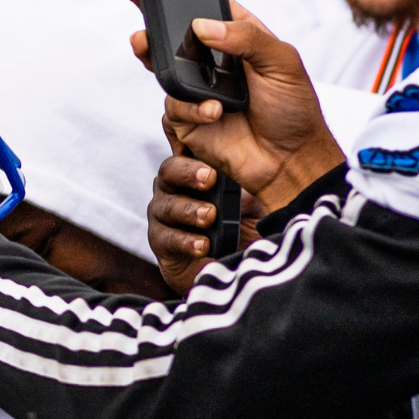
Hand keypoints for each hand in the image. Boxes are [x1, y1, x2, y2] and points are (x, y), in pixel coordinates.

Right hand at [117, 0, 344, 211]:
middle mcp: (212, 60)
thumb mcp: (282, 62)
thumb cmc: (294, 109)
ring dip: (163, 66)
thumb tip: (202, 26)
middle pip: (171, 33)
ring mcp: (198, 88)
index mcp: (237, 36)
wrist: (291, 162)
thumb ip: (246, 37)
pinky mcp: (188, 117)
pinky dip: (191, 108)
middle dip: (149, 20)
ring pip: (163, 69)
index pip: (202, 6)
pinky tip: (215, 114)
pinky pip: (172, 106)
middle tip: (135, 8)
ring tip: (172, 67)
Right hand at [145, 154, 260, 296]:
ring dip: (189, 210)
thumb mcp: (255, 204)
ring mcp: (163, 215)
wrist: (234, 268)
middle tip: (210, 179)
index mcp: (194, 172)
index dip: (195, 151)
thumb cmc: (245, 227)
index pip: (186, 151)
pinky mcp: (161, 243)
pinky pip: (166, 238)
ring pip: (166, 206)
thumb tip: (256, 176)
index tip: (215, 161)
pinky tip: (203, 245)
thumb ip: (250, 187)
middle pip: (169, 171)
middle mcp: (173, 189)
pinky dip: (185, 241)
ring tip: (209, 216)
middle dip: (188, 173)